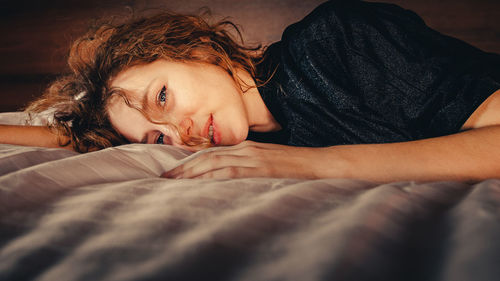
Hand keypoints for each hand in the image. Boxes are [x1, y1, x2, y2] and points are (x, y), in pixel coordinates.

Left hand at [161, 140, 323, 178]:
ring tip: (172, 183)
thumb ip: (248, 168)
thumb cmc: (295, 167)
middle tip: (163, 179)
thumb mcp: (268, 164)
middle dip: (183, 168)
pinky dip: (212, 177)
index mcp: (246, 148)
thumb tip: (229, 180)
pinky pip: (231, 172)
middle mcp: (245, 149)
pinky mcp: (261, 168)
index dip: (190, 162)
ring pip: (214, 163)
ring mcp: (252, 157)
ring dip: (191, 173)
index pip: (211, 153)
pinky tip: (198, 185)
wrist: (320, 164)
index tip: (173, 172)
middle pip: (207, 156)